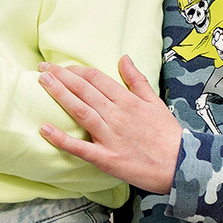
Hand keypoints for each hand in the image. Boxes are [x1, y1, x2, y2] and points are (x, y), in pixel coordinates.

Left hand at [37, 57, 181, 193]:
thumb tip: (123, 58)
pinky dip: (61, 139)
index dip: (75, 70)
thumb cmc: (167, 134)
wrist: (181, 164)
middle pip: (84, 90)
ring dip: (59, 94)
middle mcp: (116, 115)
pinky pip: (80, 148)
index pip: (95, 79)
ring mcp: (110, 136)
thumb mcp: (155, 101)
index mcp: (127, 100)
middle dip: (60, 76)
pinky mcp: (106, 158)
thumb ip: (137, 80)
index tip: (60, 66)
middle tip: (41, 68)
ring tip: (42, 82)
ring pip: (80, 110)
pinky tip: (44, 128)